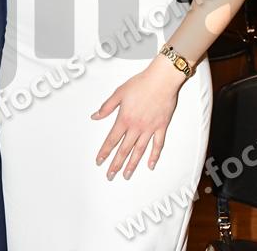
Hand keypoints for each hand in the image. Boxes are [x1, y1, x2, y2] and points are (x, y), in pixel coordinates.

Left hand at [91, 56, 184, 179]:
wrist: (161, 80)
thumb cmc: (141, 83)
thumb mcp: (119, 93)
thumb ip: (106, 107)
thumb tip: (95, 116)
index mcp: (124, 119)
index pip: (112, 140)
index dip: (105, 151)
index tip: (99, 161)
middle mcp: (136, 127)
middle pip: (124, 149)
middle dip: (116, 164)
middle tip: (110, 175)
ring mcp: (150, 129)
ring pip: (139, 151)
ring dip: (132, 164)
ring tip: (126, 175)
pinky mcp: (161, 127)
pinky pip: (158, 145)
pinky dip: (154, 156)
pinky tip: (150, 165)